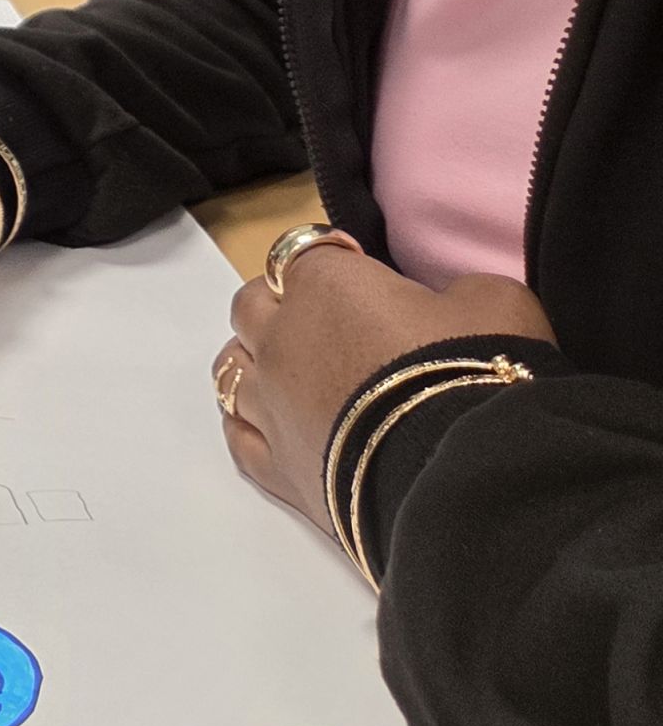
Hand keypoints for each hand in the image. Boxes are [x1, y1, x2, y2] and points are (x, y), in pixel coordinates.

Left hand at [213, 244, 554, 526]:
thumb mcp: (495, 301)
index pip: (302, 252)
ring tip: (289, 371)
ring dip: (256, 362)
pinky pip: (238, 437)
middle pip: (250, 306)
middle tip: (323, 322)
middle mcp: (280, 339)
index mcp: (324, 285)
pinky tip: (268, 425)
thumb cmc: (479, 372)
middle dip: (279, 305)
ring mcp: (268, 405)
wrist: (465, 473)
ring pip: (231, 369)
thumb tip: (447, 304)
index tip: (360, 276)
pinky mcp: (274, 466)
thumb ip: (456, 291)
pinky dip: (249, 425)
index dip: (331, 261)